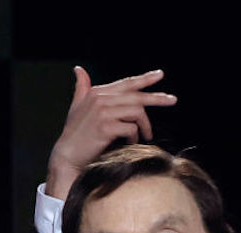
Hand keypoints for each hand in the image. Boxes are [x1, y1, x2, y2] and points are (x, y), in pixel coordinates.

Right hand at [45, 67, 176, 198]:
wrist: (67, 154)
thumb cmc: (75, 133)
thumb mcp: (77, 106)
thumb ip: (82, 88)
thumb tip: (79, 70)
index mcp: (97, 92)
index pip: (126, 83)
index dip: (145, 78)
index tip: (160, 75)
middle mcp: (100, 99)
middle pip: (137, 96)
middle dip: (157, 98)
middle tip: (173, 100)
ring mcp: (103, 112)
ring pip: (137, 112)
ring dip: (144, 125)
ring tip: (144, 135)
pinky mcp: (105, 127)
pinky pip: (131, 128)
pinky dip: (134, 137)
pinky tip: (130, 143)